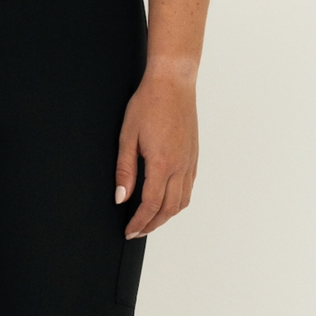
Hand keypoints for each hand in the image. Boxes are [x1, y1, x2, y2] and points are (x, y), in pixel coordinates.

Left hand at [115, 63, 198, 238]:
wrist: (173, 84)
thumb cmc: (148, 105)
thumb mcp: (127, 137)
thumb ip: (125, 170)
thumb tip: (121, 198)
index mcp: (162, 163)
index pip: (150, 205)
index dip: (139, 222)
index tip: (128, 230)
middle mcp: (180, 167)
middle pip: (168, 208)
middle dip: (152, 224)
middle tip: (136, 231)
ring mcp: (190, 162)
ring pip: (182, 201)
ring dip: (166, 216)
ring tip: (150, 220)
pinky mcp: (194, 156)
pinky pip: (189, 188)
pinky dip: (177, 202)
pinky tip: (165, 201)